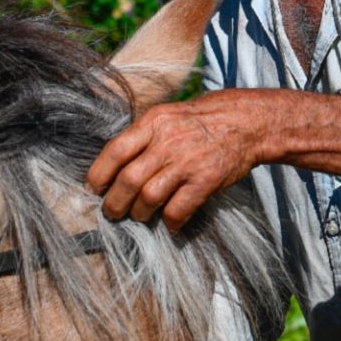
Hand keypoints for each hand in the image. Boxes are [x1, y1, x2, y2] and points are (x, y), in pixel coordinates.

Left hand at [87, 94, 264, 231]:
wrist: (246, 123)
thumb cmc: (201, 121)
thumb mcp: (167, 116)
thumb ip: (142, 136)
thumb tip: (113, 164)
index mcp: (153, 123)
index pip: (115, 150)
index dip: (99, 174)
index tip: (94, 189)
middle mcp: (167, 142)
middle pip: (128, 180)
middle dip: (114, 203)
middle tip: (112, 212)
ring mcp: (187, 163)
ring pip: (149, 198)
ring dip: (139, 213)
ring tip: (140, 216)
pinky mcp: (205, 181)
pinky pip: (178, 210)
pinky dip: (170, 222)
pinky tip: (170, 224)